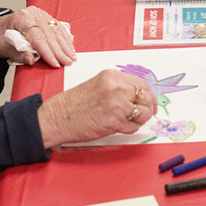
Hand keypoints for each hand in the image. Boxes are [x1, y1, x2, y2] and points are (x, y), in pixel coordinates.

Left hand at [0, 6, 76, 67]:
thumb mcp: (2, 47)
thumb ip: (17, 54)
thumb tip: (32, 60)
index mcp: (21, 18)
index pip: (37, 37)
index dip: (47, 51)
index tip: (55, 63)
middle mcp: (32, 13)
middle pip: (49, 34)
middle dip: (60, 50)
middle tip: (68, 62)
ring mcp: (40, 14)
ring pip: (56, 30)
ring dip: (65, 45)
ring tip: (72, 57)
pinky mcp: (46, 17)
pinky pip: (58, 28)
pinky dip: (65, 39)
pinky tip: (70, 47)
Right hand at [36, 71, 154, 148]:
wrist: (56, 118)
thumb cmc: (74, 104)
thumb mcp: (98, 85)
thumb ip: (118, 87)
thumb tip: (139, 96)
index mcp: (112, 76)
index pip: (142, 83)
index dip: (149, 95)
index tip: (149, 103)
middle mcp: (116, 87)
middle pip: (147, 97)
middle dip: (147, 108)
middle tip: (144, 115)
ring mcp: (116, 104)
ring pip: (143, 113)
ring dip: (138, 120)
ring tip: (126, 121)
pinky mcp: (114, 121)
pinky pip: (133, 126)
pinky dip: (129, 129)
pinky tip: (118, 127)